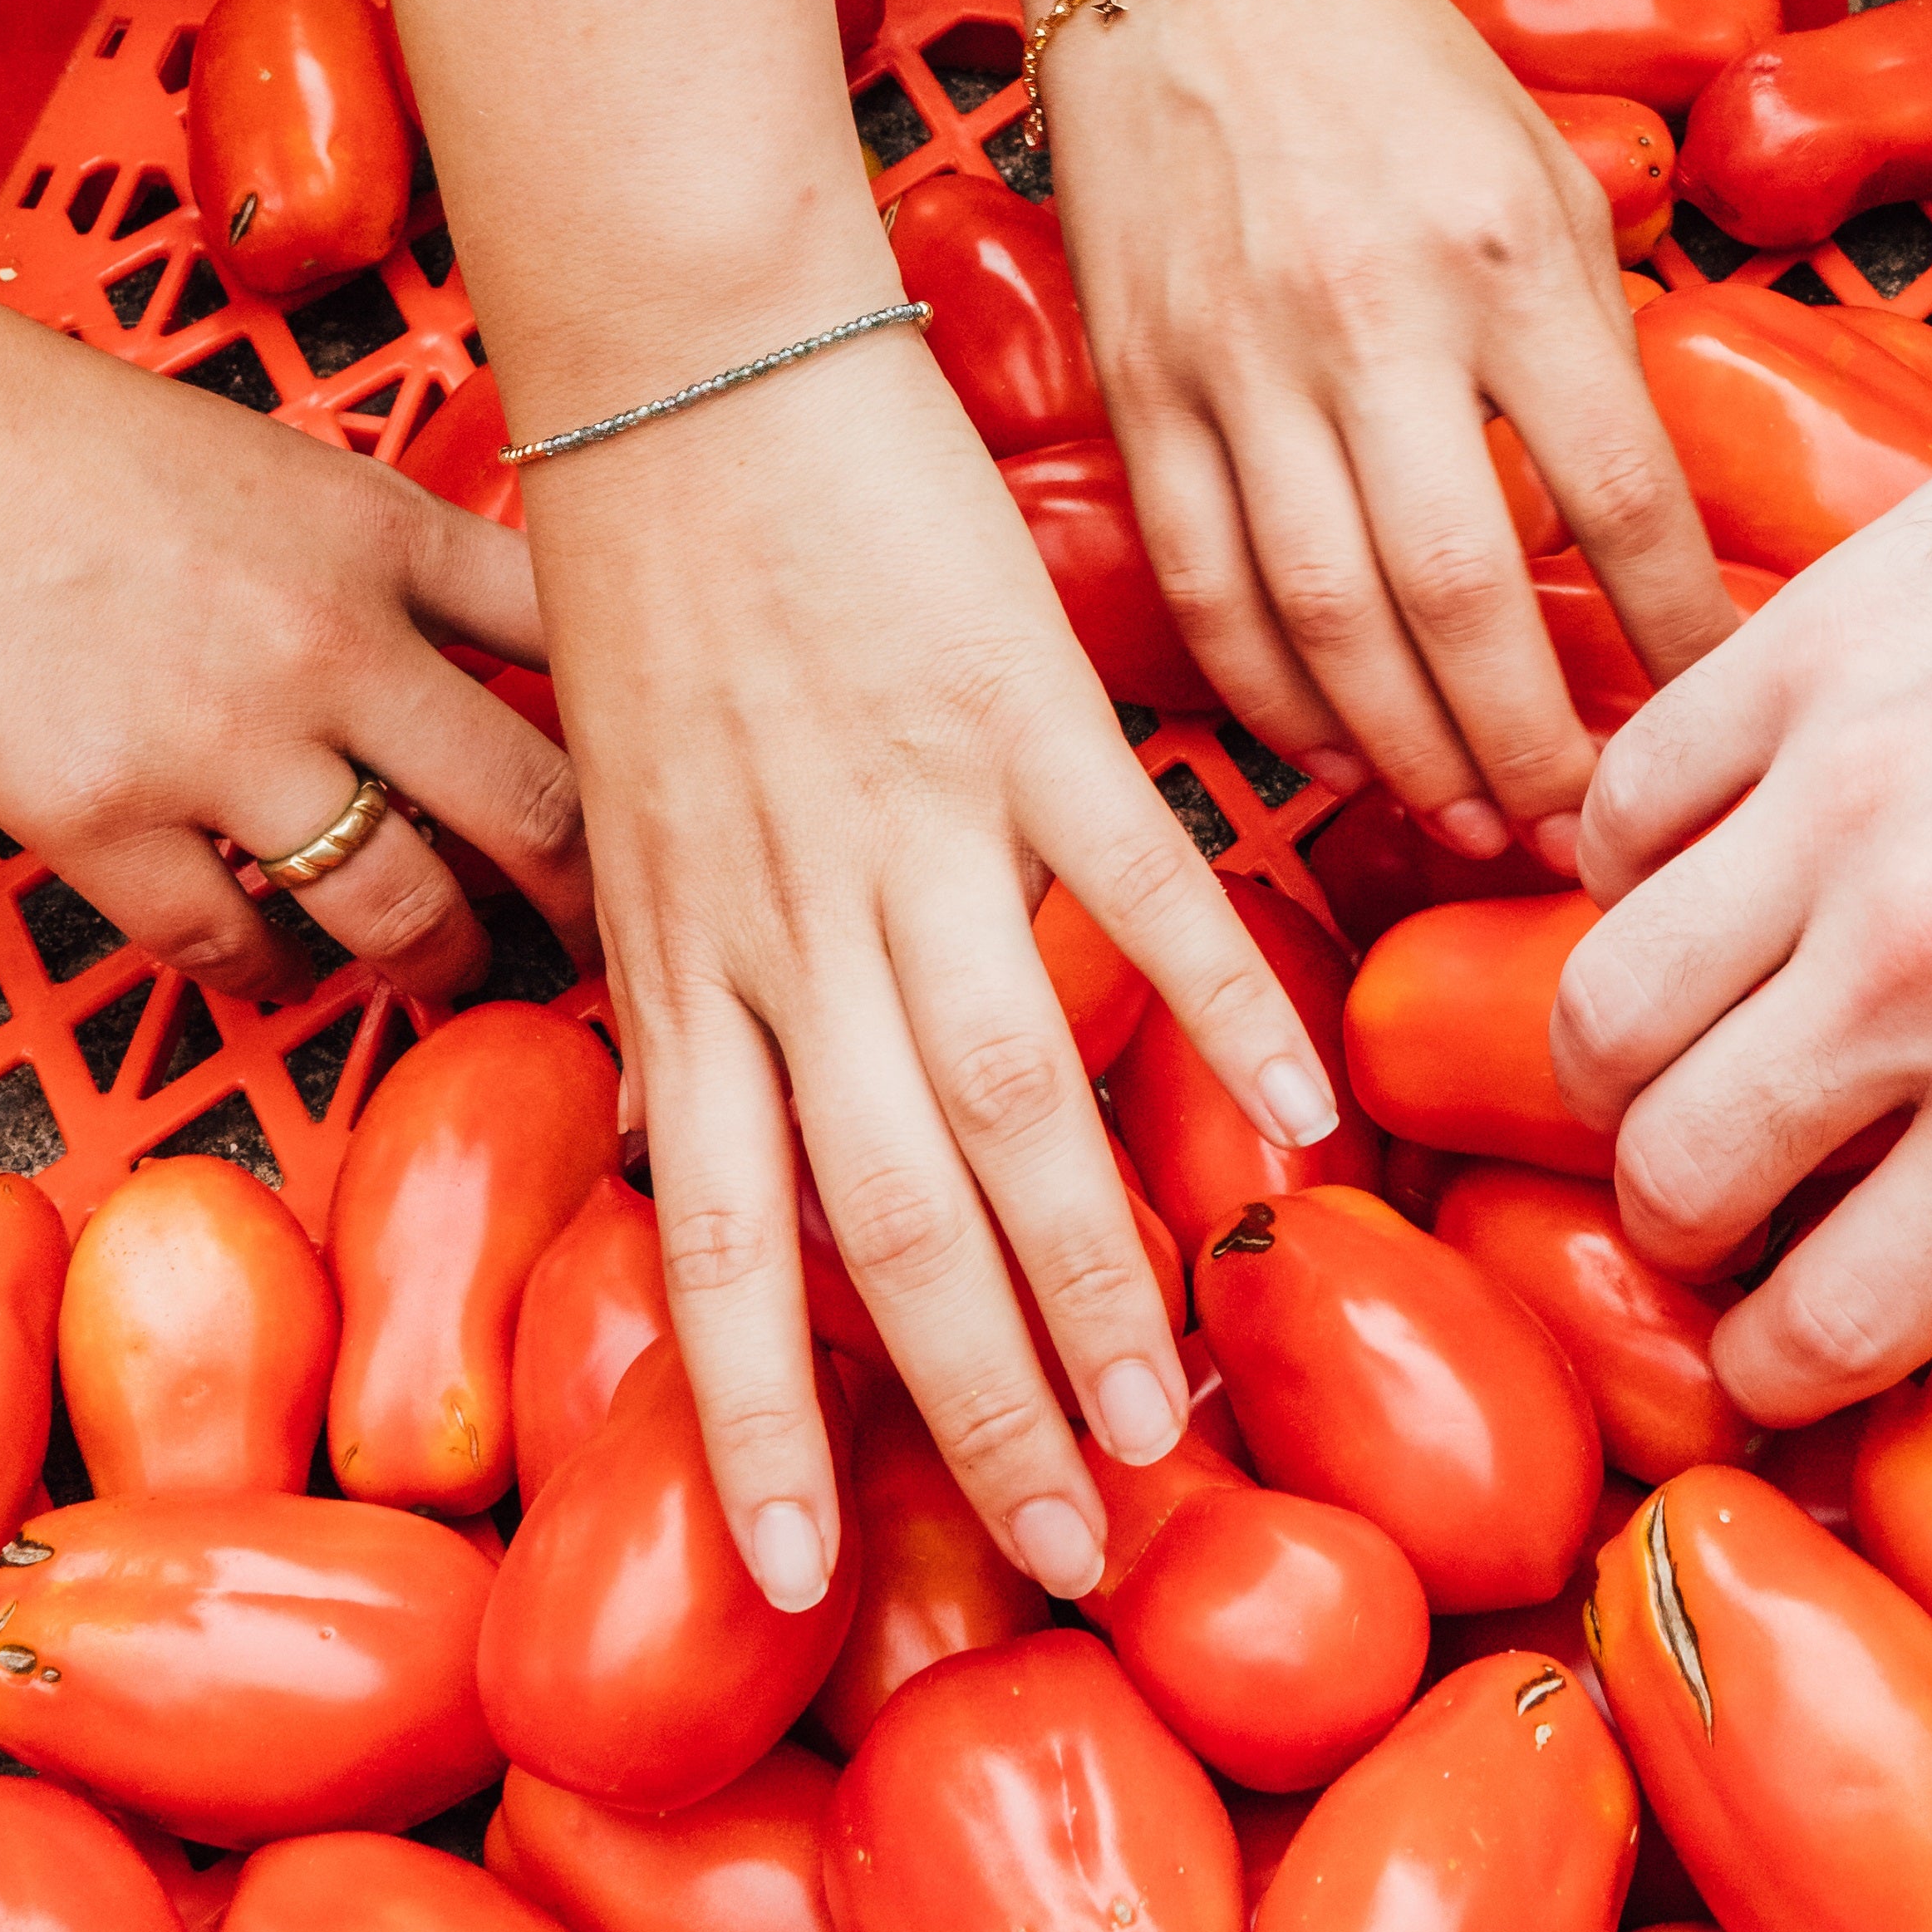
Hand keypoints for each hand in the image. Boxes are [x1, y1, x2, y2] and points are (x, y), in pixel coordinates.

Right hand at [0, 302, 594, 1007]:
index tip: (677, 799)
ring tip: (452, 970)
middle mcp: (332, 641)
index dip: (649, 738)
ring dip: (442, 959)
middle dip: (584, 901)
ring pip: (400, 906)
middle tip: (605, 942)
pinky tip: (283, 967)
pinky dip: (268, 973)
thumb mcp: (298, 476)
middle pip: (530, 804)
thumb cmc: (98, 451)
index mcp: (389, 536)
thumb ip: (406, 562)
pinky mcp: (104, 811)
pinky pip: (228, 941)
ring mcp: (223, 737)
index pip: (575, 645)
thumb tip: (517, 652)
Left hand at [523, 318, 1339, 1609]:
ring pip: (1014, 1098)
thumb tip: (721, 1123)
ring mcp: (912, 823)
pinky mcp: (1026, 714)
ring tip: (1172, 1402)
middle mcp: (788, 922)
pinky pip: (1140, 891)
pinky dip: (1224, 1007)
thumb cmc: (646, 573)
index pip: (712, 1239)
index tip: (802, 1577)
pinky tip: (1304, 1113)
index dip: (755, 1418)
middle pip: (889, 1217)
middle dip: (976, 1403)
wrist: (689, 355)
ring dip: (1096, 1269)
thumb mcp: (627, 808)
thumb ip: (693, 969)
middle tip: (1066, 1543)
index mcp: (678, 950)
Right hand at [1047, 0, 1736, 866]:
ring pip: (1325, 616)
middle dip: (1528, 743)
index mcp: (1502, 258)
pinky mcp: (1142, 387)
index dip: (1676, 632)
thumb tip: (1638, 533)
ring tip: (1468, 817)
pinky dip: (1269, 691)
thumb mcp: (1544, 176)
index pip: (1617, 493)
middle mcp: (1370, 318)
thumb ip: (1590, 346)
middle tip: (1578, 829)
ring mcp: (1240, 362)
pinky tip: (1331, 744)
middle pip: (1462, 593)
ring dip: (1404, 749)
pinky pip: (1207, 583)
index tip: (1712, 715)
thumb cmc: (1393, 69)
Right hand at [1553, 38, 1931, 1419]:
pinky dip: (1632, 865)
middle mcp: (1930, 958)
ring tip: (1690, 1049)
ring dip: (1627, 1065)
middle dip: (1682, 1226)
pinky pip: (1622, 801)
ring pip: (1605, 1004)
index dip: (1781, 1373)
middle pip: (1672, 1174)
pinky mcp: (1801, 644)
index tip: (1777, 1353)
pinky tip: (1711, 870)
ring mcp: (1844, 790)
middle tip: (1725, 1199)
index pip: (1834, 1320)